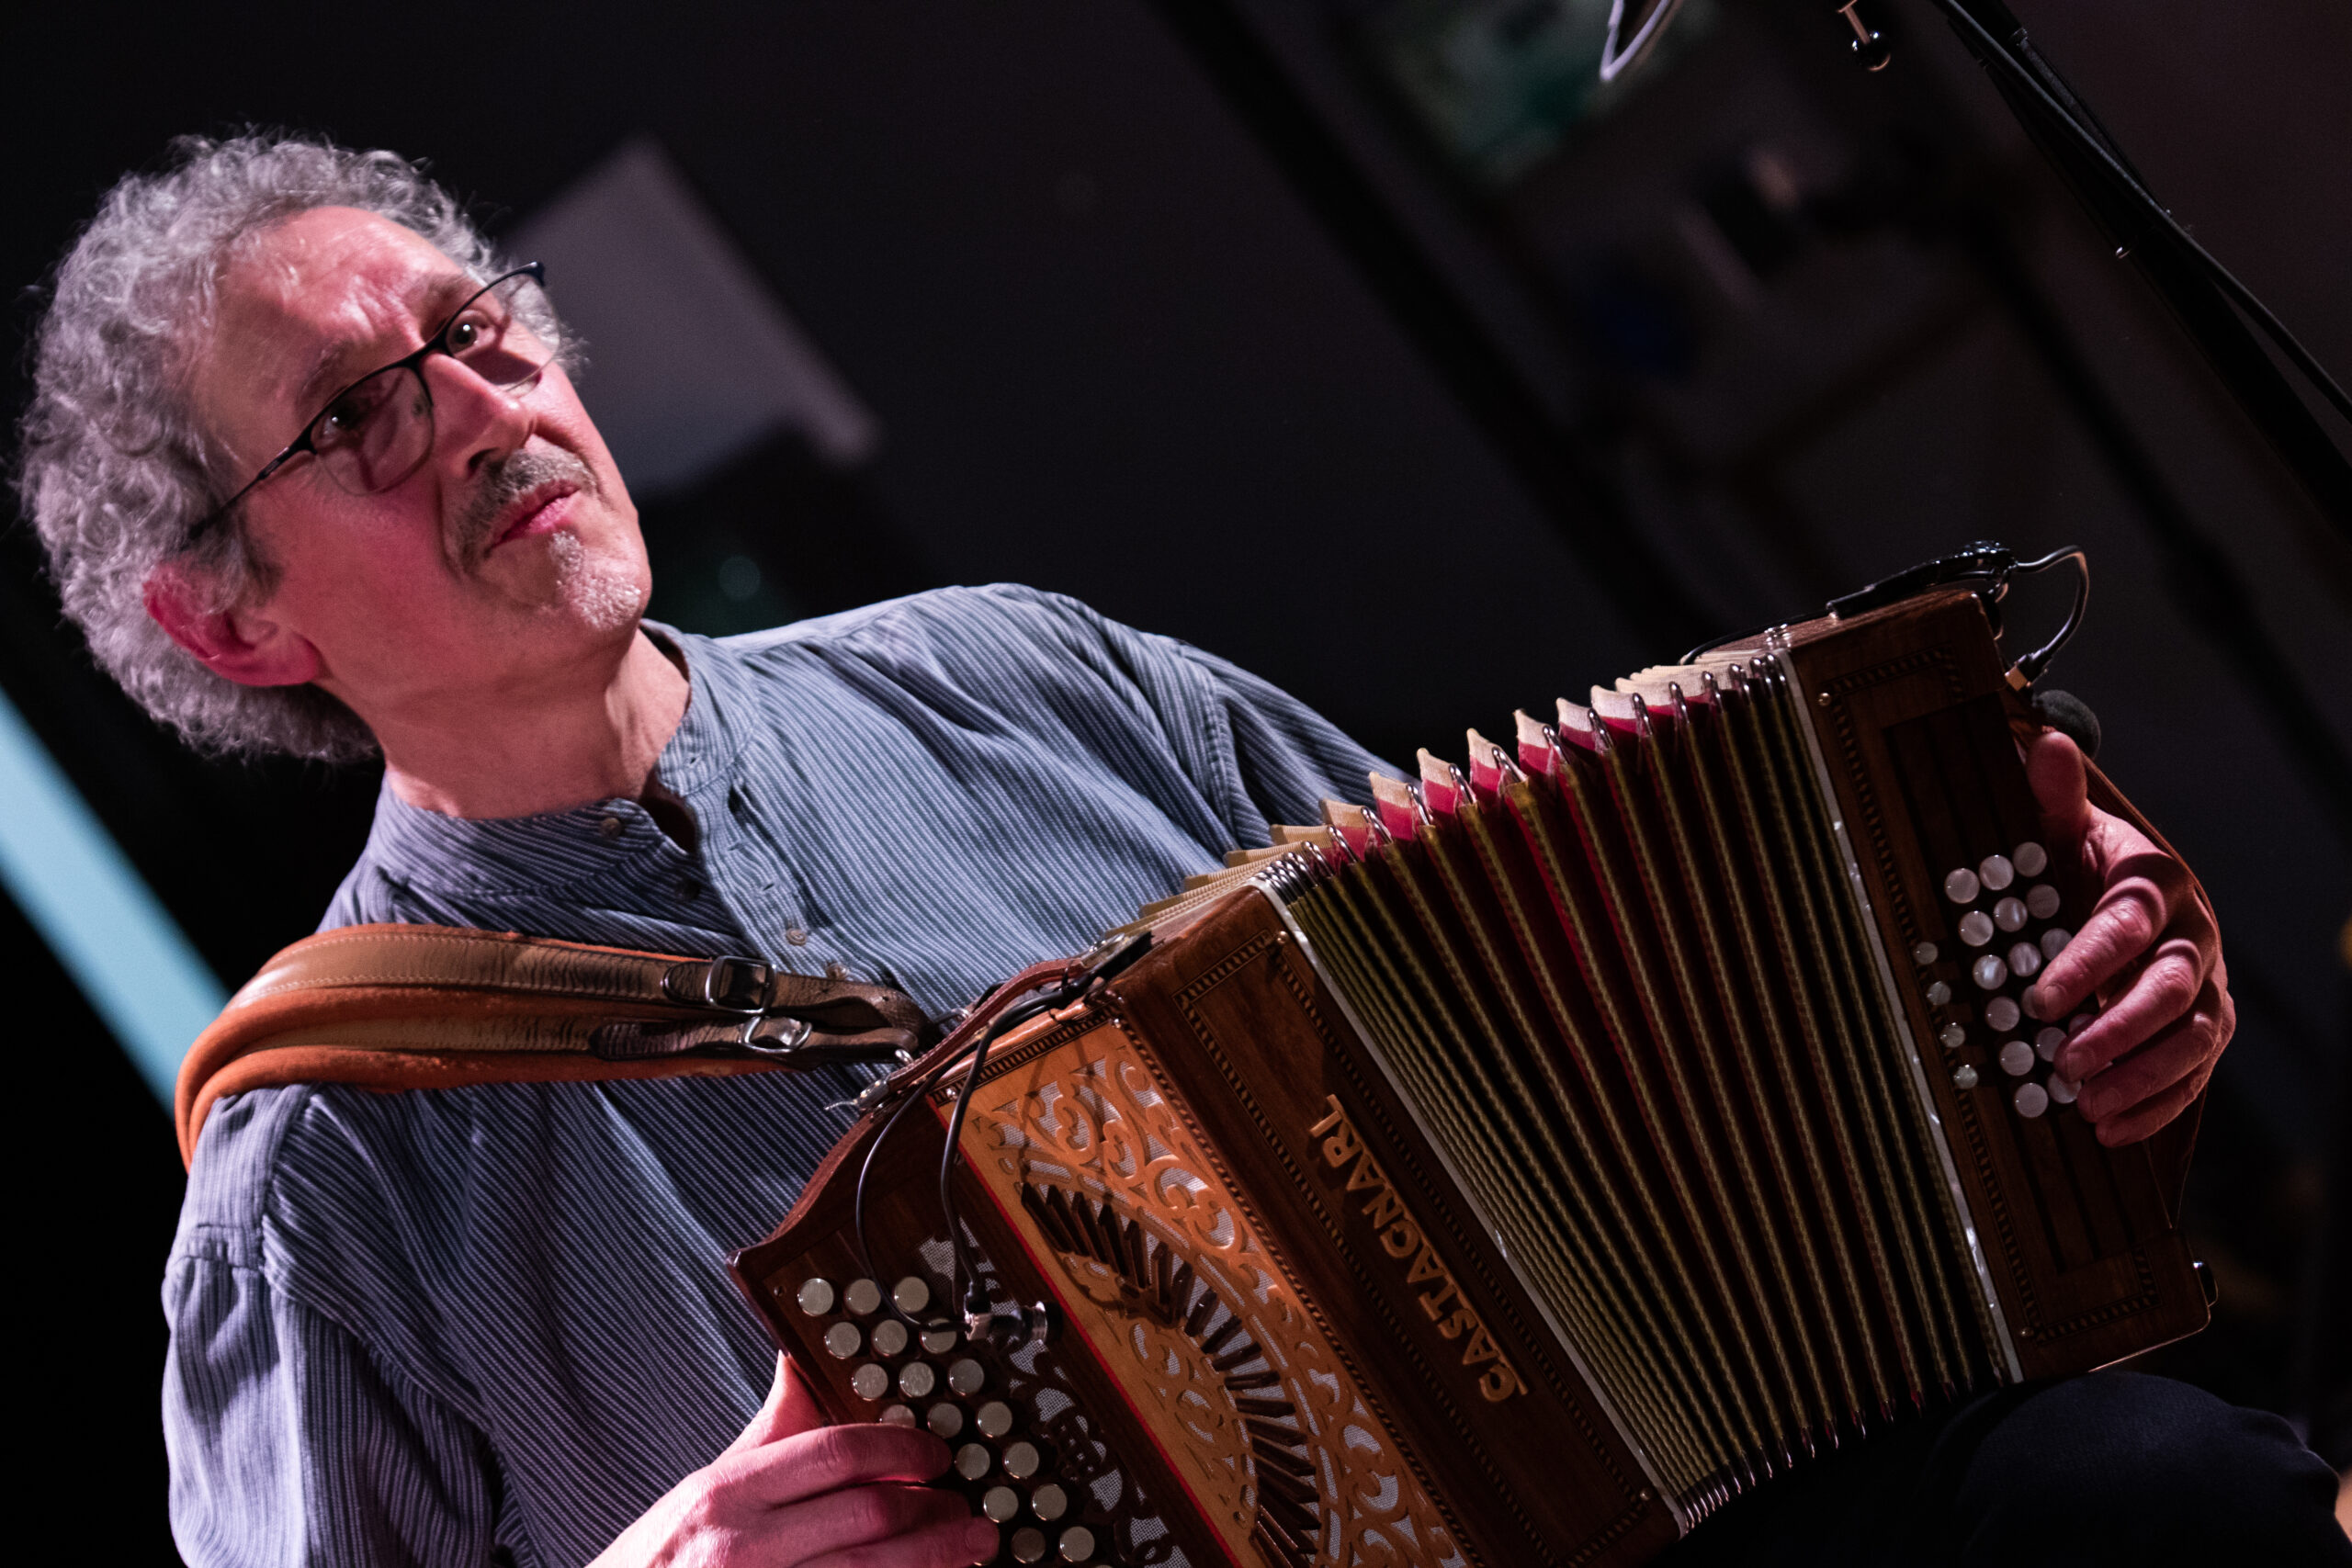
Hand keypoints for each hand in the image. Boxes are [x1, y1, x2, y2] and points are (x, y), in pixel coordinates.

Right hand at [590, 1354, 997, 1567]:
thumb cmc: (658, 1561)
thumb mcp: (704, 1490)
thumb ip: (767, 1434)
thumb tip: (800, 1359)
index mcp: (727, 1492)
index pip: (835, 1452)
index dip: (901, 1450)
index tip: (937, 1454)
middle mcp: (742, 1544)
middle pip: (867, 1515)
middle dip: (932, 1510)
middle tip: (968, 1507)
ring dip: (933, 1559)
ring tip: (971, 1546)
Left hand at [2020, 731, 2233, 1145]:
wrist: (2126, 888)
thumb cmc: (2084, 863)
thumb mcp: (2064, 830)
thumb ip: (2054, 796)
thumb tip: (2044, 742)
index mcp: (2156, 884)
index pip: (2123, 927)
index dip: (2084, 965)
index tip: (2037, 1000)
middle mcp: (2193, 935)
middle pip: (2167, 990)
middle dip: (2117, 1032)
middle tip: (2064, 1064)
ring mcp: (2206, 984)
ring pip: (2193, 1038)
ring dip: (2141, 1078)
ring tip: (2087, 1107)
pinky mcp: (2209, 1025)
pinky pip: (2197, 1072)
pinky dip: (2158, 1104)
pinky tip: (2113, 1130)